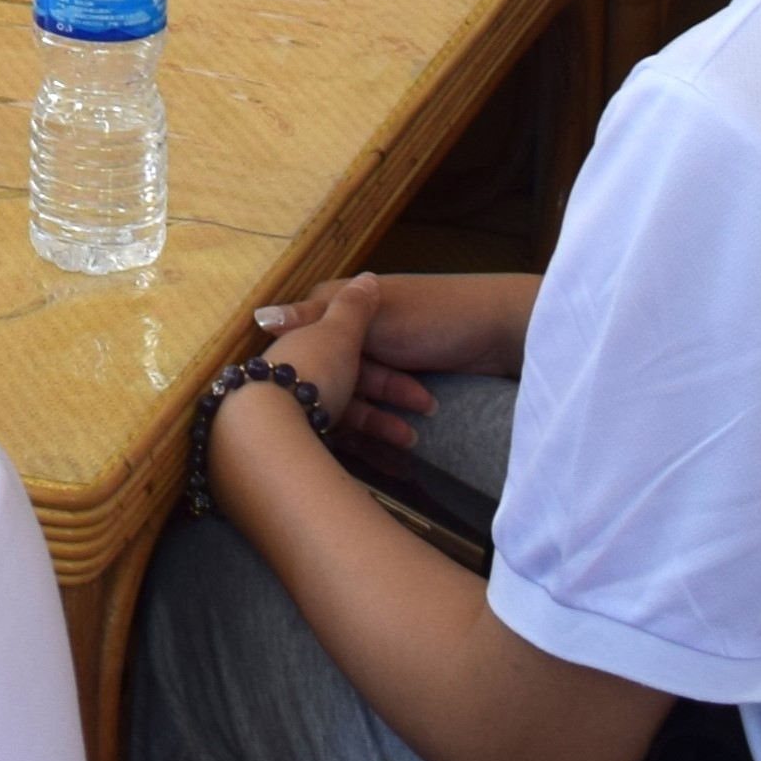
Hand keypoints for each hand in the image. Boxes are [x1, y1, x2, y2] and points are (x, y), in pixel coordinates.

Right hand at [252, 269, 525, 448]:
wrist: (500, 329)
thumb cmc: (434, 316)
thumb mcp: (373, 318)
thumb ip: (316, 318)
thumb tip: (260, 316)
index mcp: (338, 306)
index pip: (305, 348)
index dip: (305, 380)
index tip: (304, 415)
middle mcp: (352, 331)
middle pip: (331, 378)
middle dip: (355, 409)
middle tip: (378, 434)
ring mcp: (379, 355)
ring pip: (358, 399)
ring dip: (378, 423)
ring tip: (404, 444)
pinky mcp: (402, 377)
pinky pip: (382, 409)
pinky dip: (388, 430)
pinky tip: (397, 453)